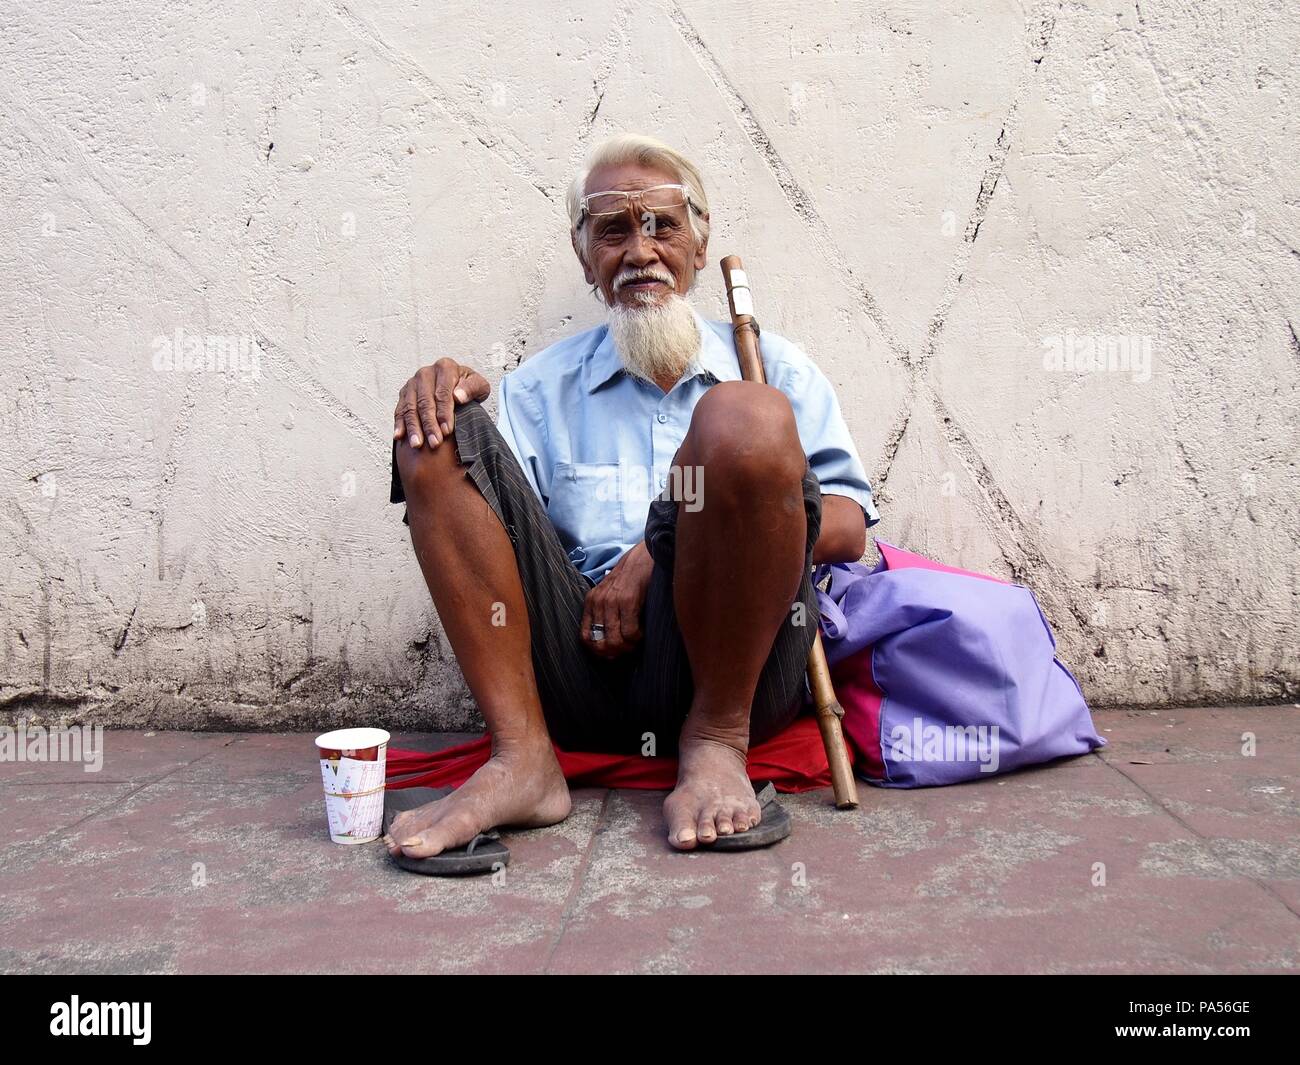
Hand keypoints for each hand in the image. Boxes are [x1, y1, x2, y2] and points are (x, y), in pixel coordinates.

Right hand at [393, 358, 490, 448]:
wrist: (456, 385)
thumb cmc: (468, 388)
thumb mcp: (479, 386)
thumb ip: (472, 388)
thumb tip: (458, 396)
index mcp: (445, 367)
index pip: (442, 393)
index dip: (444, 413)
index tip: (447, 431)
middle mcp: (426, 373)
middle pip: (425, 402)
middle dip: (429, 424)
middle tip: (434, 443)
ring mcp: (413, 383)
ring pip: (410, 407)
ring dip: (413, 427)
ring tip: (417, 444)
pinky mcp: (404, 393)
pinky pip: (400, 410)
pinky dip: (399, 424)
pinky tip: (399, 436)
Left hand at [580, 541, 654, 657]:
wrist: (642, 558)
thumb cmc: (629, 579)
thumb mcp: (609, 595)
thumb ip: (605, 615)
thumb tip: (609, 647)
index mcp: (591, 602)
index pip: (585, 636)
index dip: (596, 651)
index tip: (609, 654)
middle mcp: (598, 602)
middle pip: (601, 643)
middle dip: (615, 652)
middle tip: (626, 650)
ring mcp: (612, 602)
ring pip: (615, 640)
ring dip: (628, 647)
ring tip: (635, 642)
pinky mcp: (628, 601)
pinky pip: (630, 631)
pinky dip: (638, 638)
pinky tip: (642, 632)